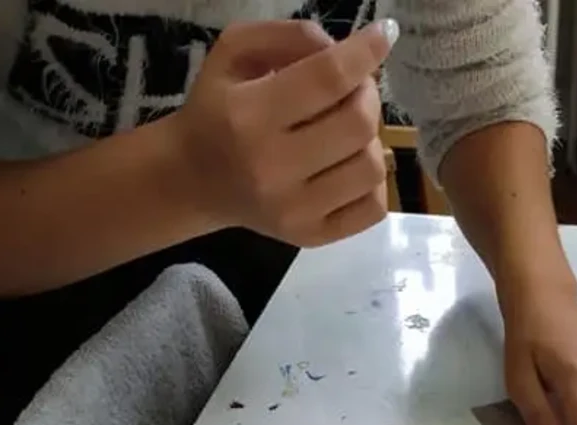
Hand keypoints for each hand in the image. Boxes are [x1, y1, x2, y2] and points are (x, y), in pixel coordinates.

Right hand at [171, 18, 396, 247]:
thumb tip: (343, 47)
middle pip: (359, 123)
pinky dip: (371, 181)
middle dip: (367, 96)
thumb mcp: (233, 53)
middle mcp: (271, 168)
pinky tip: (347, 165)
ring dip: (370, 140)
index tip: (384, 35)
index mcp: (248, 115)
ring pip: (373, 166)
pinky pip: (374, 208)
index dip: (364, 53)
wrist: (192, 180)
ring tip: (345, 130)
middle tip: (354, 90)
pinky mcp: (310, 236)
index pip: (327, 79)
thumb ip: (288, 36)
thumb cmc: (217, 109)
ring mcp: (294, 210)